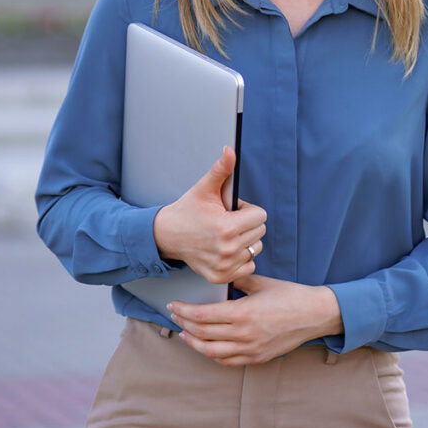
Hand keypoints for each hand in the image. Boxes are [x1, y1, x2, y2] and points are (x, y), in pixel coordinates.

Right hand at [153, 146, 265, 284]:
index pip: (260, 216)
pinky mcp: (221, 276)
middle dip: (247, 223)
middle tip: (226, 220)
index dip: (247, 209)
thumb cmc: (187, 210)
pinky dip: (241, 258)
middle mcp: (228, 250)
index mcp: (227, 227)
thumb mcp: (204, 188)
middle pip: (260, 232)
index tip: (231, 209)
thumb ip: (221, 169)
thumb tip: (230, 150)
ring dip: (245, 240)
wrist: (167, 235)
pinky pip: (248, 267)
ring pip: (255, 249)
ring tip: (225, 234)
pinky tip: (226, 249)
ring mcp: (225, 266)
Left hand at [169, 274, 343, 365]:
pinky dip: (212, 354)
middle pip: (202, 334)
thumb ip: (237, 279)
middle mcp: (243, 335)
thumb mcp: (260, 282)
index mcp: (242, 313)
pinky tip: (206, 346)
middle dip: (184, 324)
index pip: (202, 316)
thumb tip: (220, 274)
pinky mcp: (257, 357)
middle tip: (174, 315)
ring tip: (184, 333)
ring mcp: (250, 349)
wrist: (314, 314)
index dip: (184, 311)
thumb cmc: (289, 295)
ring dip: (194, 343)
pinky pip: (228, 361)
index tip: (173, 305)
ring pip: (212, 352)